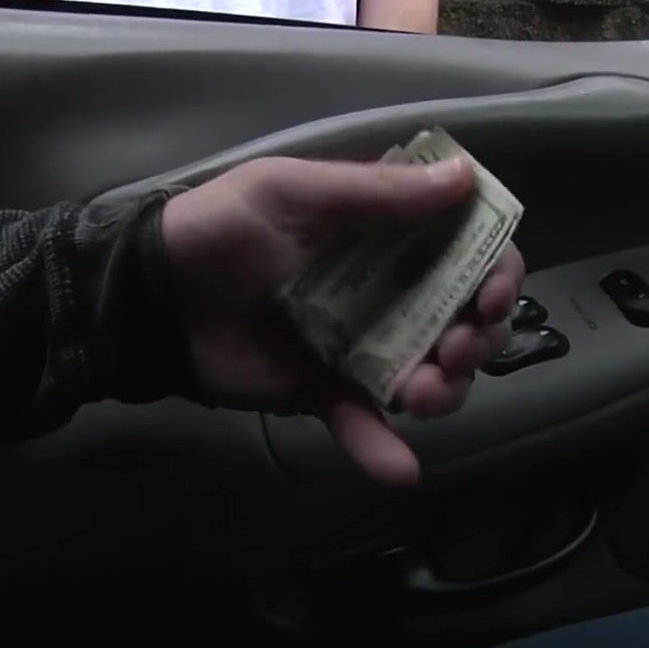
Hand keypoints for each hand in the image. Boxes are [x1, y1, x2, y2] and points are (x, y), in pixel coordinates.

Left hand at [161, 156, 524, 484]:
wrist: (151, 297)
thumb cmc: (221, 227)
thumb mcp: (295, 192)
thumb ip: (378, 194)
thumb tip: (466, 178)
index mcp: (386, 236)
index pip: (469, 252)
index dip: (497, 272)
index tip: (491, 292)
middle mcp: (389, 291)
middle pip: (467, 321)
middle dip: (479, 339)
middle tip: (457, 347)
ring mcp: (361, 346)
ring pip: (433, 376)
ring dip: (446, 390)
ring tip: (420, 394)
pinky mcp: (326, 391)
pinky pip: (366, 424)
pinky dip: (384, 449)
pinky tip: (399, 469)